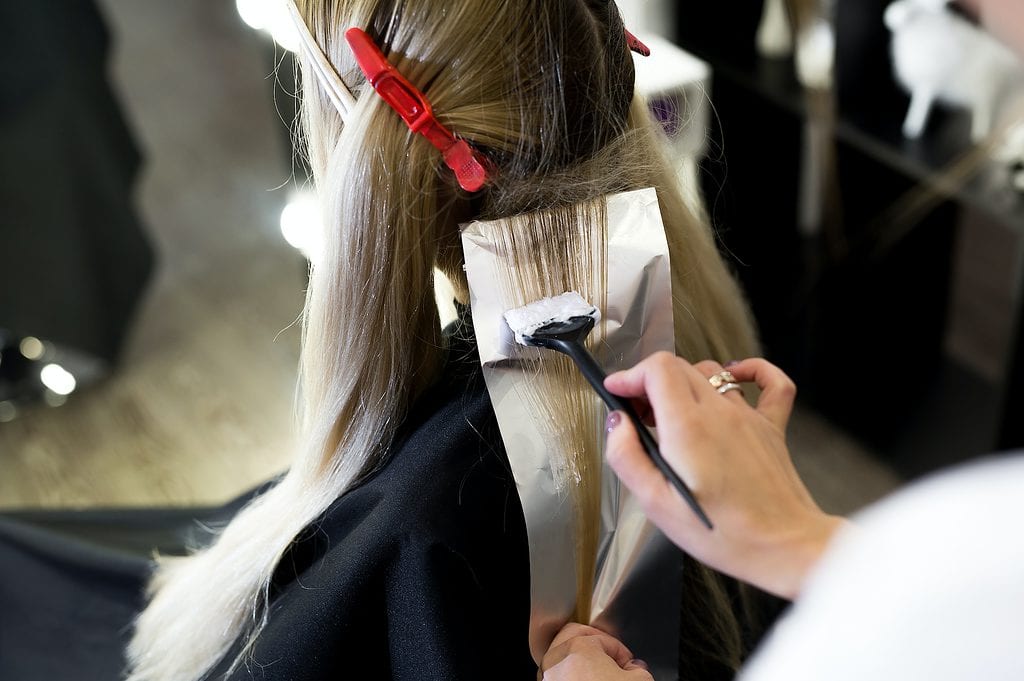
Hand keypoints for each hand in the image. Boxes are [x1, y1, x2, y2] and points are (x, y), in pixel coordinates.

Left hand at [539, 623, 652, 680]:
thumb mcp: (639, 679)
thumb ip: (638, 666)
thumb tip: (635, 668)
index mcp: (578, 648)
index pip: (604, 639)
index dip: (621, 651)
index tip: (628, 664)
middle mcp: (556, 660)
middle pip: (574, 635)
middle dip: (595, 645)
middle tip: (611, 661)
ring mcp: (547, 677)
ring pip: (560, 655)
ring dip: (580, 660)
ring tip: (600, 673)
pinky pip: (556, 673)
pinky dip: (569, 674)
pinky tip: (586, 680)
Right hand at [604, 354, 846, 598]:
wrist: (782, 547)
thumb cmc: (723, 533)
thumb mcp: (656, 505)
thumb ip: (627, 457)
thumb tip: (617, 424)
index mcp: (688, 428)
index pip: (657, 369)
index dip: (631, 374)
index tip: (619, 390)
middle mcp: (719, 413)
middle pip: (678, 368)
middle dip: (650, 382)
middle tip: (639, 414)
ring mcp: (749, 417)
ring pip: (712, 373)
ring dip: (685, 381)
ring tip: (673, 410)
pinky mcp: (772, 428)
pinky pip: (771, 383)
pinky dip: (752, 370)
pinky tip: (736, 375)